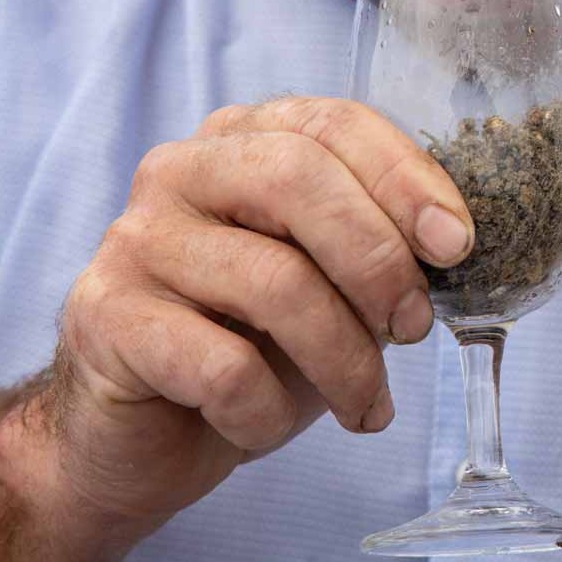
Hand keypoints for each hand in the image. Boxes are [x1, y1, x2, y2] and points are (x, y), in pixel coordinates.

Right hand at [22, 97, 476, 528]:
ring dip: (344, 359)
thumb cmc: (252, 346)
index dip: (406, 179)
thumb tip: (451, 243)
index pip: (334, 123)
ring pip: (273, 282)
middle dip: (377, 260)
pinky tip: (265, 426)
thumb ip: (377, 244)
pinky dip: (267, 411)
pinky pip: (222, 367)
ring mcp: (135, 239)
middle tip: (414, 328)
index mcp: (243, 140)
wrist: (141, 437)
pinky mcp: (104, 318)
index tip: (457, 245)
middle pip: (298, 179)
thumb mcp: (328, 285)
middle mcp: (181, 170)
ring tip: (365, 405)